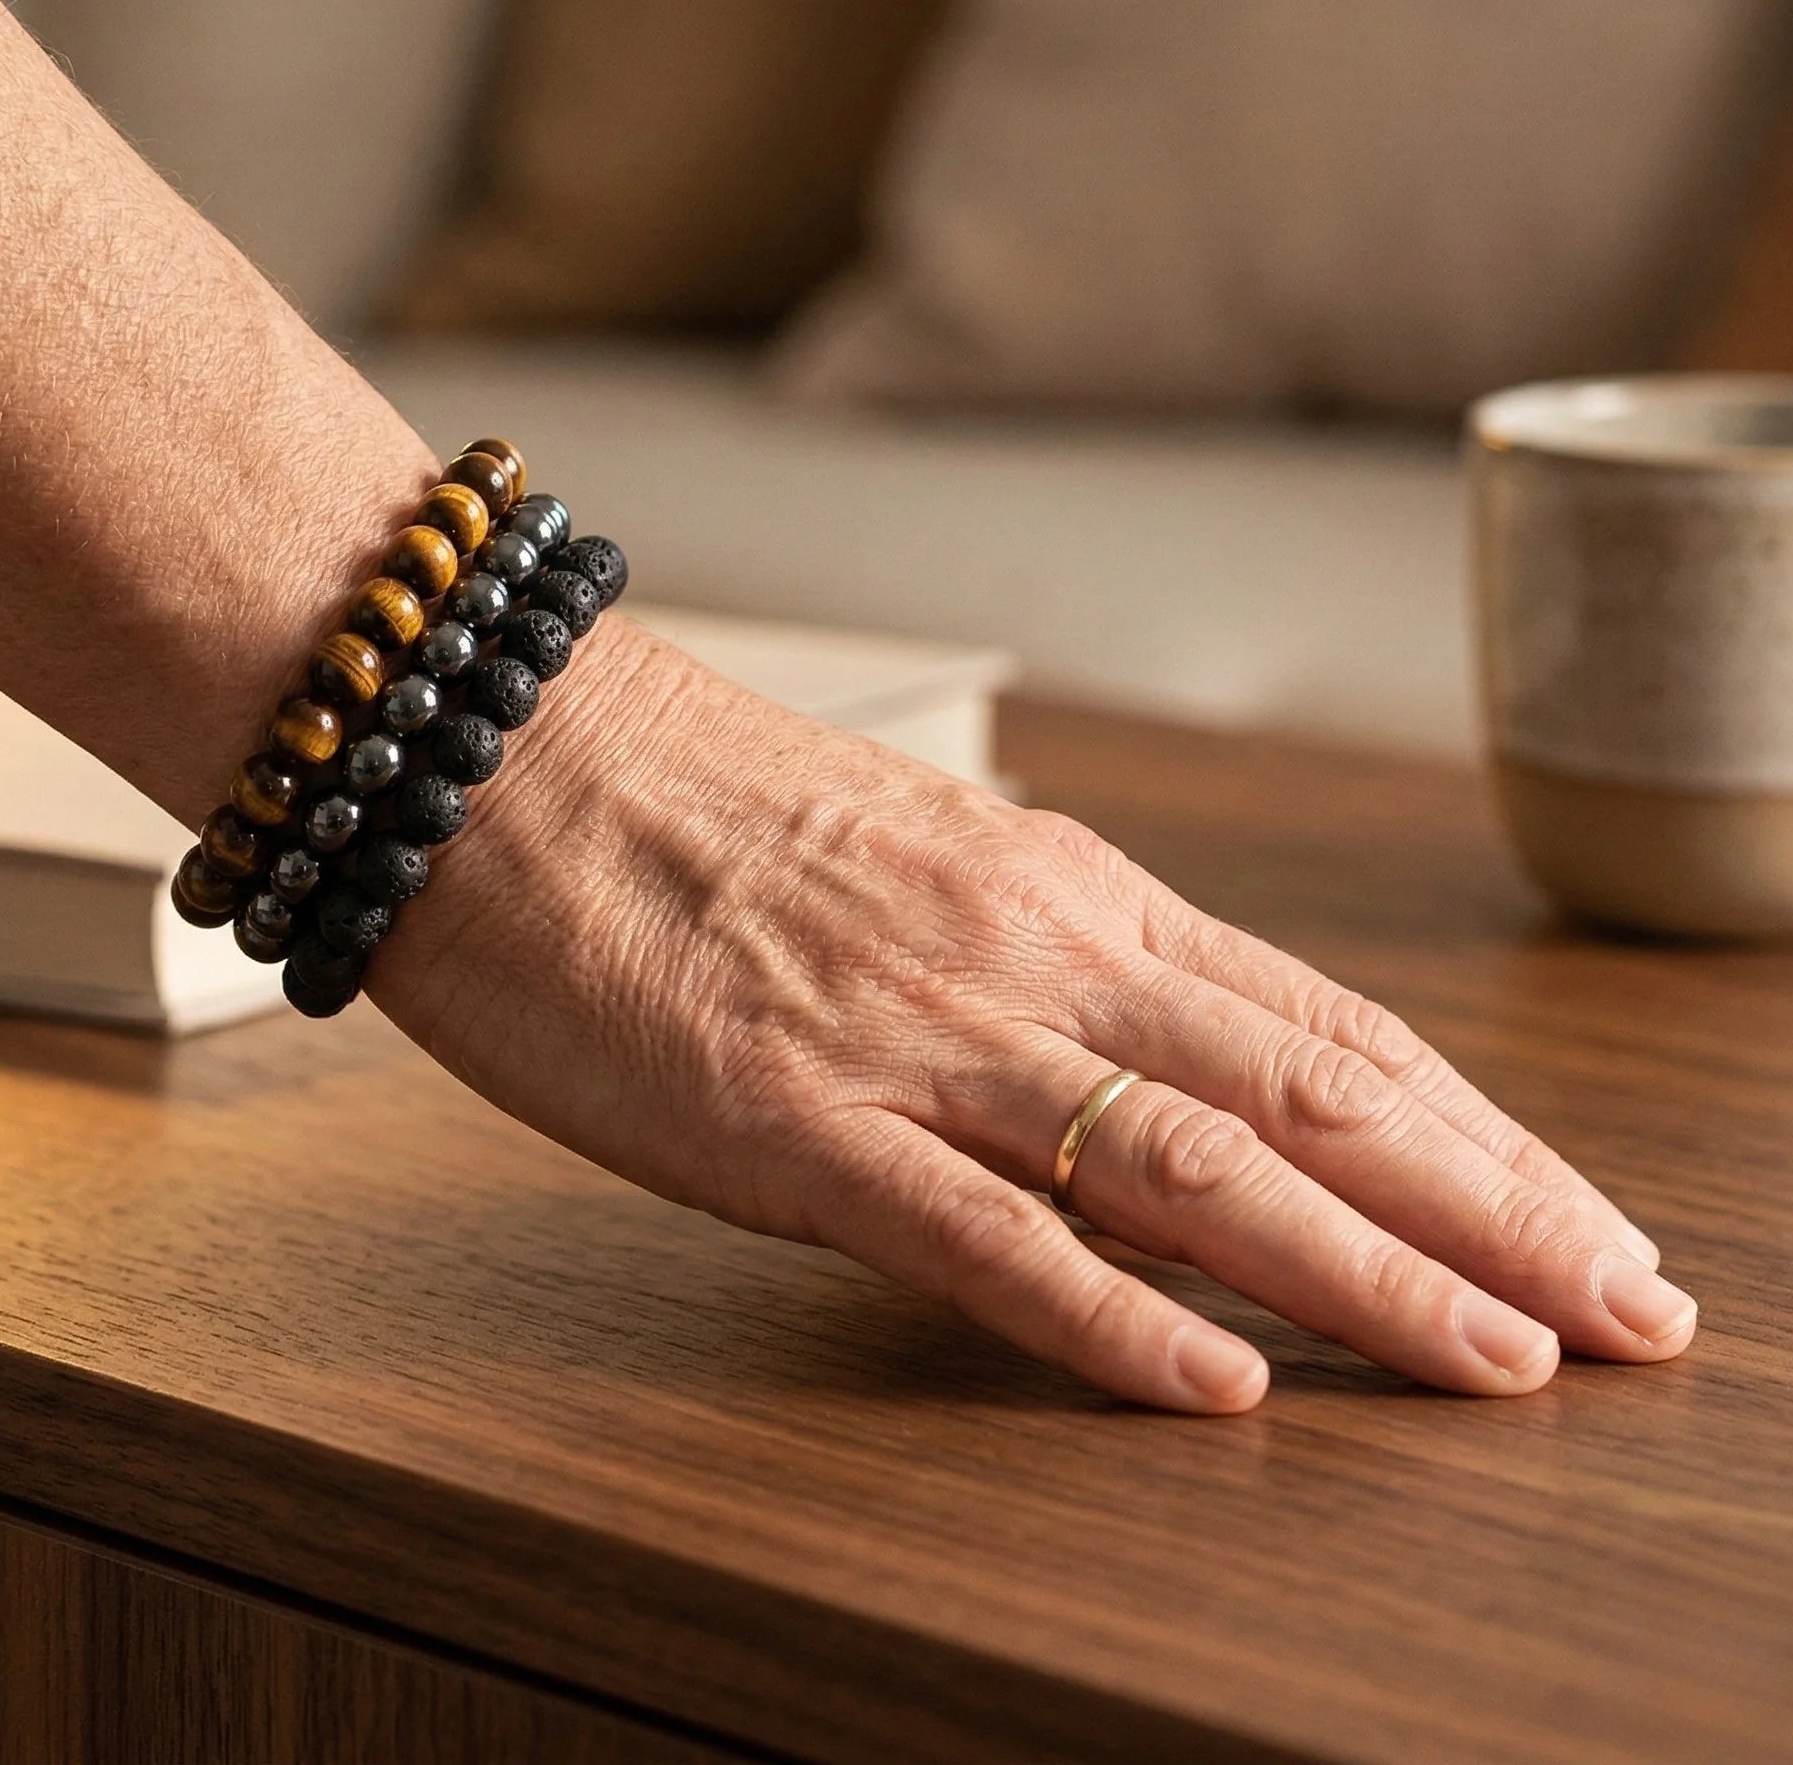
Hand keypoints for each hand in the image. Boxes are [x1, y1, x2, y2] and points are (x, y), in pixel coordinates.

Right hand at [375, 620, 1695, 1412]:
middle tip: (1637, 1316)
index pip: (1322, 1025)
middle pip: (1309, 1094)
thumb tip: (1147, 1041)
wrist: (494, 746)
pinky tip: (1218, 1385)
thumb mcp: (913, 855)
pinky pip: (974, 1232)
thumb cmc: (683, 795)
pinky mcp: (786, 1117)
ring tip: (1513, 1365)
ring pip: (1188, 1163)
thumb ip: (1038, 950)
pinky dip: (1107, 1314)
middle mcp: (1028, 952)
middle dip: (1492, 1212)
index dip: (1475, 1133)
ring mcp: (916, 1036)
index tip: (1585, 1218)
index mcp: (1062, 888)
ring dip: (1368, 1272)